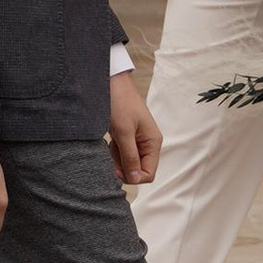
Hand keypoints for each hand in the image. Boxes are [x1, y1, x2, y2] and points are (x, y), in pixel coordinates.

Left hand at [108, 68, 161, 188]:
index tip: (116, 169)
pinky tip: (110, 140)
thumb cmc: (120, 103)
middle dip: (123, 167)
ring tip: (110, 143)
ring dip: (117, 159)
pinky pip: (122, 153)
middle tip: (110, 155)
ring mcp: (138, 140)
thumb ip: (130, 157)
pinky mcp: (127, 136)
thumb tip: (135, 180)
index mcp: (153, 142)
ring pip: (128, 162)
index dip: (132, 176)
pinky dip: (114, 151)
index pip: (148, 173)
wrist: (110, 82)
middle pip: (138, 169)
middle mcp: (148, 143)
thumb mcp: (124, 132)